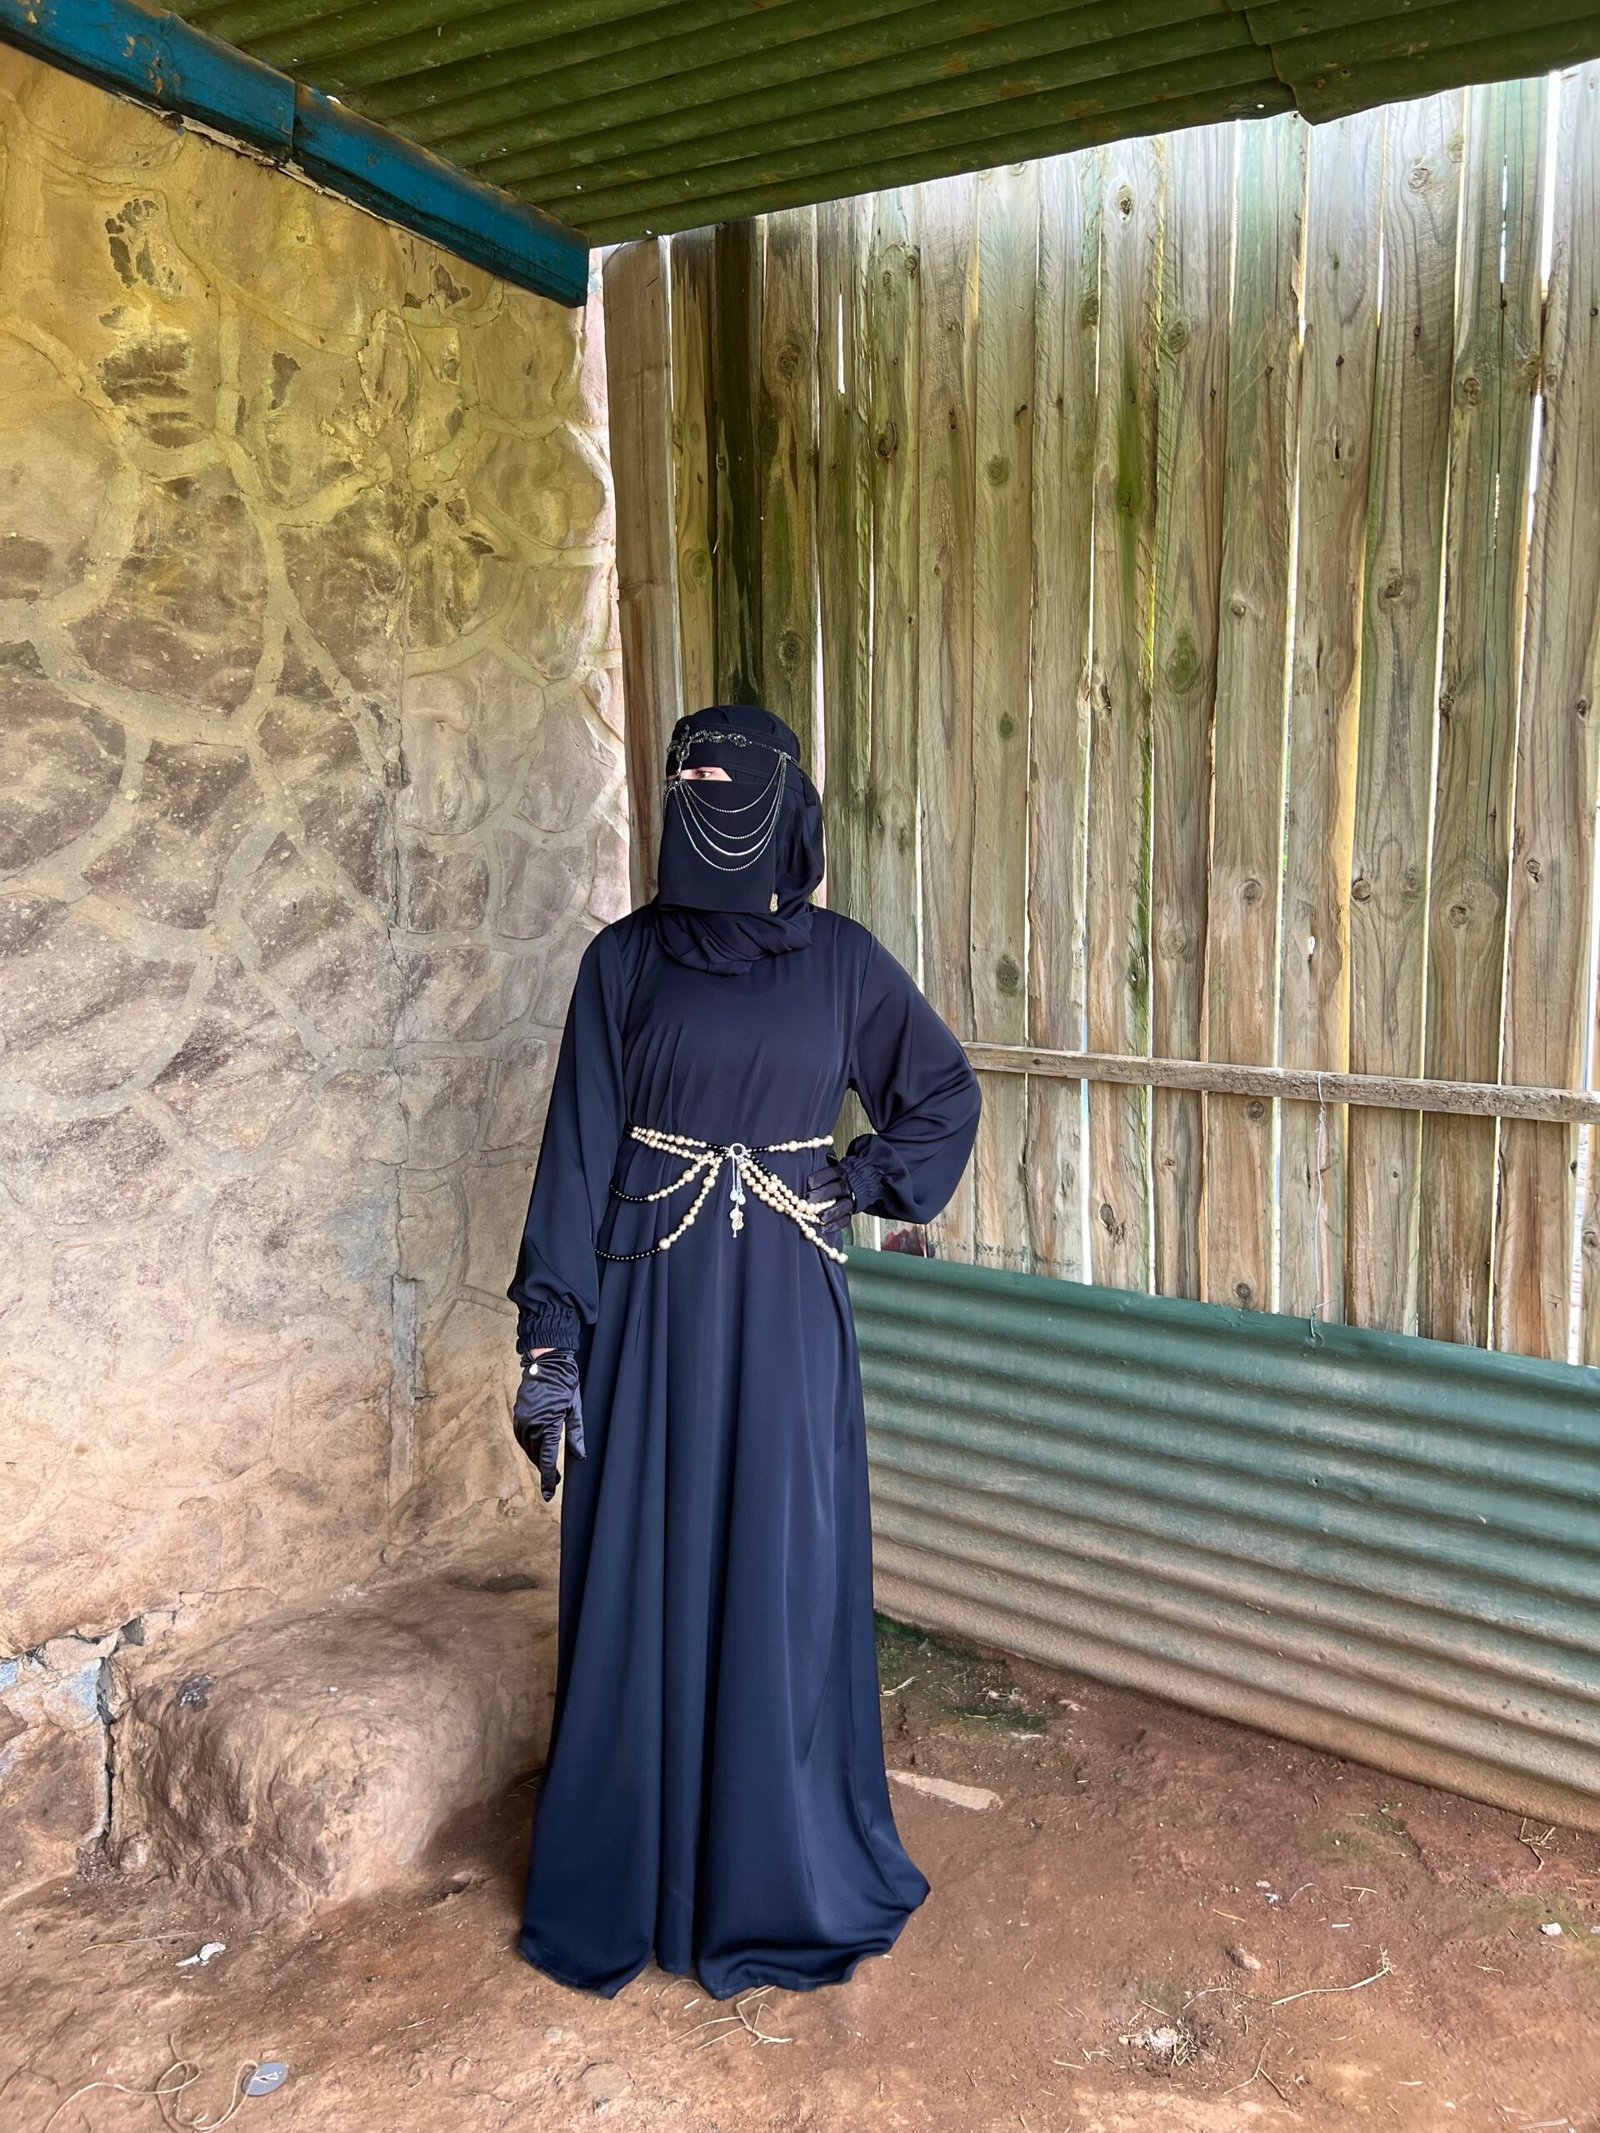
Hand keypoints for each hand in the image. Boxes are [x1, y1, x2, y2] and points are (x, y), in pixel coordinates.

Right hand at [512, 1348, 585, 1501]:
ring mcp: (522, 1418)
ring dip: (534, 1457)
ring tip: (544, 1465)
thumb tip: (580, 1456)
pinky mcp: (518, 1413)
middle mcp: (532, 1424)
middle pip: (535, 1456)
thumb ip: (576, 1434)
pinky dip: (526, 1444)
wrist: (547, 1363)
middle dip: (543, 1469)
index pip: (546, 1460)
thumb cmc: (566, 1385)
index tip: (549, 1495)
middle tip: (553, 1480)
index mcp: (548, 1424)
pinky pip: (520, 1435)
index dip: (548, 1479)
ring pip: (526, 1447)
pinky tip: (534, 1447)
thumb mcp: (576, 1410)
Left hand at [804, 1158, 855, 1236]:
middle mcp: (846, 1186)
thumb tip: (796, 1183)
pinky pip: (845, 1220)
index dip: (819, 1179)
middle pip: (836, 1189)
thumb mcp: (829, 1174)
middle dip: (822, 1194)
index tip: (809, 1184)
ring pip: (842, 1205)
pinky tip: (823, 1229)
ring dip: (831, 1212)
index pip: (830, 1174)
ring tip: (820, 1218)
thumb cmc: (833, 1180)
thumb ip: (817, 1178)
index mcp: (840, 1173)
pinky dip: (834, 1225)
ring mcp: (850, 1200)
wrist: (859, 1185)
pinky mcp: (850, 1213)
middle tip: (809, 1200)